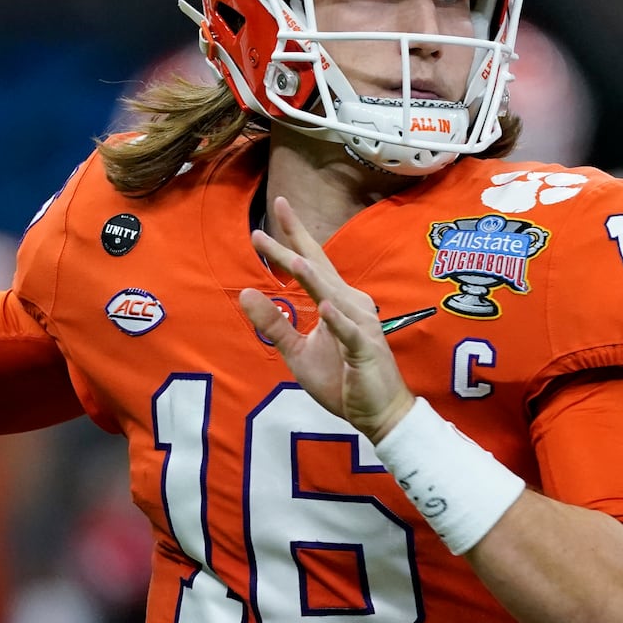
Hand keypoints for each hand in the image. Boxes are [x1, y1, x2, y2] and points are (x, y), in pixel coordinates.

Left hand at [239, 196, 413, 441]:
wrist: (378, 413)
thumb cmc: (341, 379)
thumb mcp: (297, 351)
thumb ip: (274, 323)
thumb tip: (245, 293)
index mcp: (335, 301)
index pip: (309, 265)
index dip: (288, 242)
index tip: (263, 221)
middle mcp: (350, 305)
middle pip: (318, 269)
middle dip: (296, 243)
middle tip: (278, 209)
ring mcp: (360, 326)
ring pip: (334, 296)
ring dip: (315, 279)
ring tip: (294, 260)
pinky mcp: (365, 351)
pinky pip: (350, 333)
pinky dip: (338, 320)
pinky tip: (324, 307)